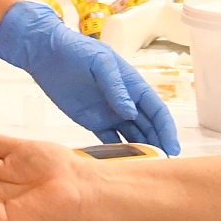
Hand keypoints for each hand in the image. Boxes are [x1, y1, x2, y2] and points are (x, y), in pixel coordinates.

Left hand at [0, 0, 180, 154]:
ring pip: (132, 136)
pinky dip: (118, 152)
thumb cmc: (77, 51)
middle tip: (162, 165)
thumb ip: (115, 87)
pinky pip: (110, 140)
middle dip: (157, 144)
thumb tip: (131, 112)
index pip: (156, 109)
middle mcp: (126, 101)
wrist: (47, 54)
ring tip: (145, 169)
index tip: (172, 147)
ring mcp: (110, 113)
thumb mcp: (100, 63)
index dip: (166, 128)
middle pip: (148, 126)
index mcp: (133, 85)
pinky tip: (122, 165)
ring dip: (141, 151)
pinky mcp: (94, 122)